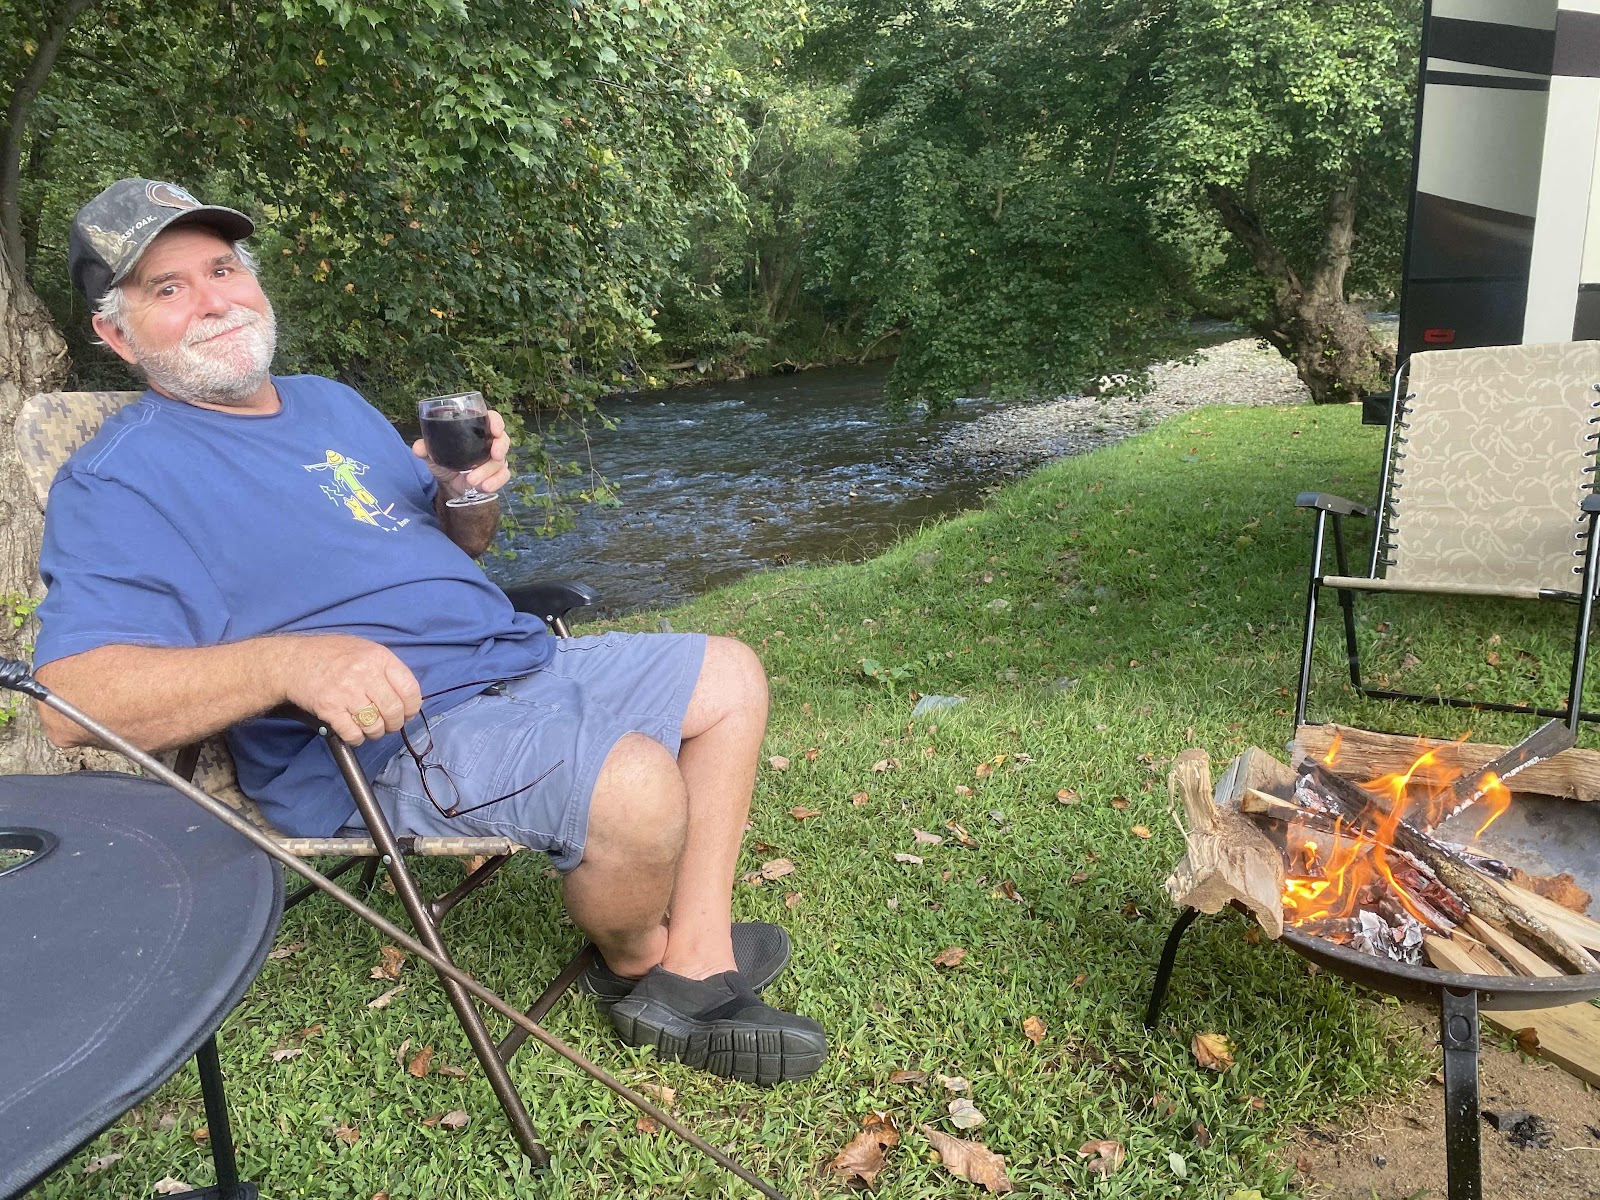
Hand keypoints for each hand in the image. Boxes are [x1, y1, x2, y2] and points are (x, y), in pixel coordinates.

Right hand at [275, 634, 422, 745]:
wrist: (292, 661)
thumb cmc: (330, 655)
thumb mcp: (364, 649)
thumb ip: (386, 669)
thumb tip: (408, 697)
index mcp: (379, 657)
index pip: (410, 689)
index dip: (412, 707)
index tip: (408, 713)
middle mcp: (365, 674)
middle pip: (394, 711)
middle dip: (394, 723)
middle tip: (388, 724)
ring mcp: (346, 692)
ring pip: (375, 726)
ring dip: (375, 732)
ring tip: (369, 727)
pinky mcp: (329, 709)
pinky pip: (353, 734)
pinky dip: (356, 738)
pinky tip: (353, 732)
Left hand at [413, 407, 510, 500]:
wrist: (448, 483)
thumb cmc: (444, 460)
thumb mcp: (433, 454)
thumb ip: (425, 449)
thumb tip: (418, 448)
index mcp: (476, 429)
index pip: (491, 419)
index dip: (496, 422)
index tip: (495, 430)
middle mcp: (488, 442)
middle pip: (503, 439)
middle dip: (500, 447)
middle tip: (494, 455)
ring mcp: (494, 459)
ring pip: (501, 461)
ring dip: (488, 471)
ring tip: (472, 480)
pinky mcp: (496, 474)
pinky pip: (503, 476)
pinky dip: (496, 482)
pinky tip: (485, 487)